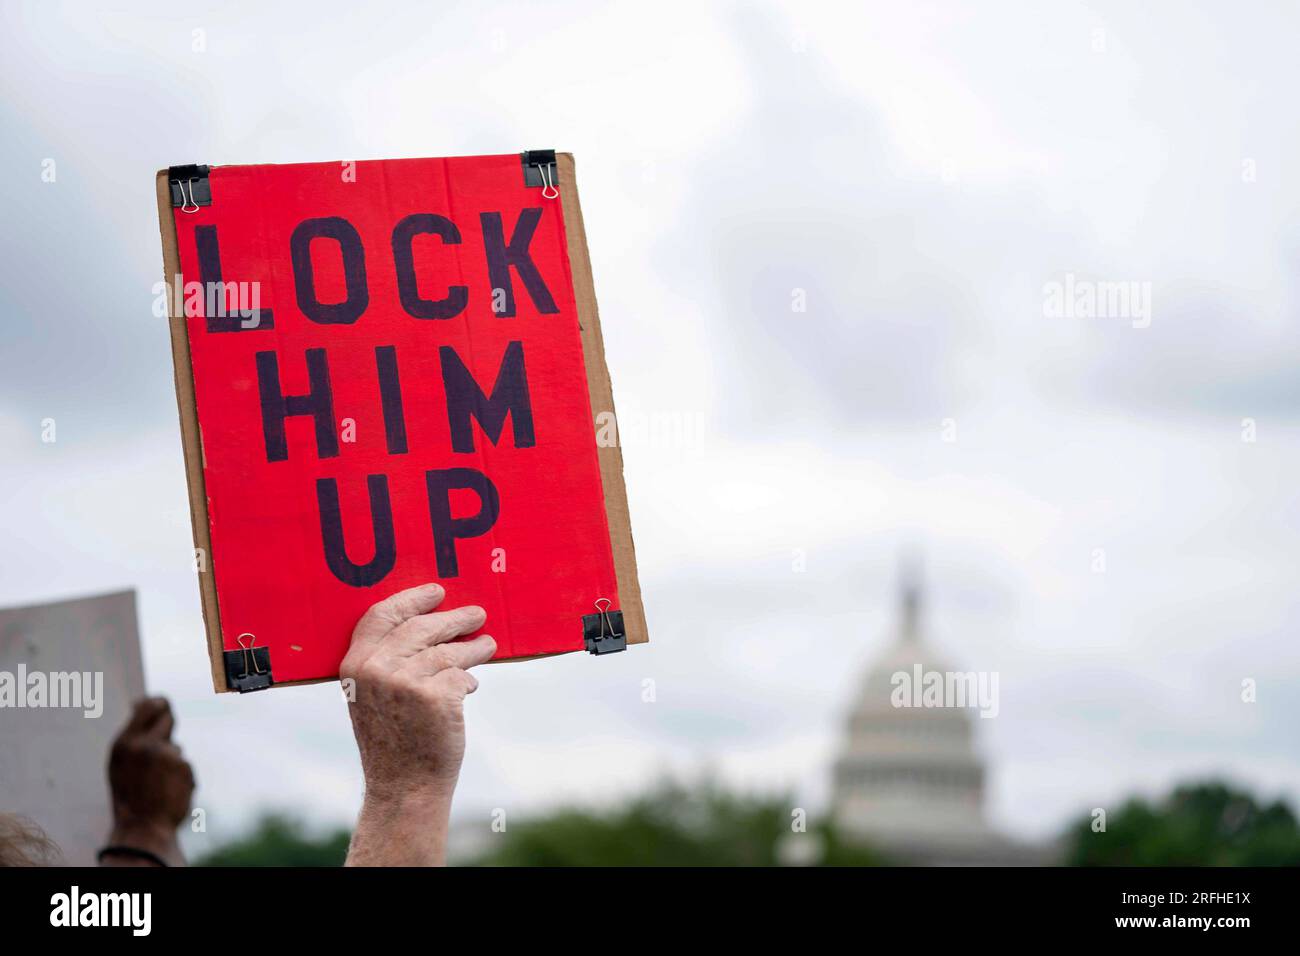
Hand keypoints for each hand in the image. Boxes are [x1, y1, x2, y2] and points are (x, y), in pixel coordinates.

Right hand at [103, 697, 194, 865]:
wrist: (142, 827)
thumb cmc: (129, 796)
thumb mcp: (121, 763)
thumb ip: (133, 735)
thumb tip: (144, 701)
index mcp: (124, 743)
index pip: (147, 707)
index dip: (158, 702)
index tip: (161, 703)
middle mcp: (144, 744)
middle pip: (168, 717)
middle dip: (169, 728)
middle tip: (162, 748)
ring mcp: (165, 754)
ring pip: (175, 748)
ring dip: (171, 761)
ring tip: (158, 783)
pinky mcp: (183, 766)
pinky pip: (184, 765)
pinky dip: (181, 776)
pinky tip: (169, 791)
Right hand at [340, 583, 494, 865]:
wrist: (404, 786)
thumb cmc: (393, 740)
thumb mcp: (372, 697)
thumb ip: (388, 661)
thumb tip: (430, 622)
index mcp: (354, 665)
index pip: (382, 614)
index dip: (411, 599)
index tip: (437, 592)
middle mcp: (376, 669)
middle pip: (422, 627)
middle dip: (454, 618)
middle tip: (477, 614)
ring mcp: (405, 682)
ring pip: (448, 650)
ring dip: (472, 647)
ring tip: (487, 645)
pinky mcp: (435, 696)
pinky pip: (460, 674)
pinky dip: (467, 679)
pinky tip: (469, 685)